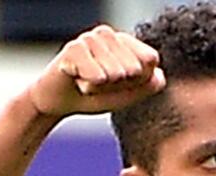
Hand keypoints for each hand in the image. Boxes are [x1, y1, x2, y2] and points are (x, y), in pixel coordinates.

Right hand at [28, 25, 165, 117]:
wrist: (56, 102)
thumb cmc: (93, 96)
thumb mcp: (124, 95)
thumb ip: (145, 87)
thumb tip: (159, 76)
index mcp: (125, 41)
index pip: (150, 59)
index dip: (137, 81)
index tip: (119, 85)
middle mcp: (109, 34)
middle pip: (134, 69)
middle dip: (117, 87)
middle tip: (98, 85)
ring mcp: (90, 38)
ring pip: (115, 74)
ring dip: (100, 88)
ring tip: (86, 83)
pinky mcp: (74, 47)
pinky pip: (96, 77)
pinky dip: (88, 87)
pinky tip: (76, 80)